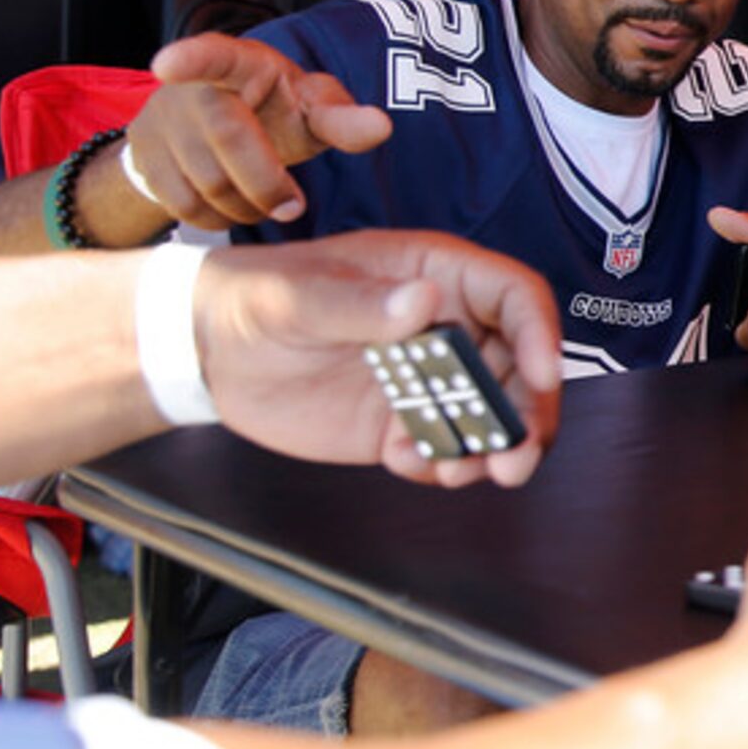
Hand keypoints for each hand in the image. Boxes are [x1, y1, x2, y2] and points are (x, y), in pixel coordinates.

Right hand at [126, 33, 392, 229]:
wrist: (215, 129)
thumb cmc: (275, 112)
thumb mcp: (312, 108)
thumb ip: (342, 117)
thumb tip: (380, 126)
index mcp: (238, 64)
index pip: (214, 55)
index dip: (191, 58)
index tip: (167, 64)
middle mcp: (189, 89)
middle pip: (228, 139)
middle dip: (267, 182)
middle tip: (293, 205)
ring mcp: (159, 122)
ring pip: (205, 181)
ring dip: (245, 206)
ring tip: (264, 200)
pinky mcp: (142, 157)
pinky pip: (182, 204)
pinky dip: (216, 218)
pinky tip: (234, 207)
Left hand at [196, 231, 562, 487]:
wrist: (206, 350)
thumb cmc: (254, 299)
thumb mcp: (299, 297)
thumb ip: (361, 304)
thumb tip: (424, 301)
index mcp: (434, 276)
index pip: (514, 297)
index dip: (538, 334)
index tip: (541, 376)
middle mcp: (444, 326)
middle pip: (518, 367)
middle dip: (527, 413)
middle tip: (517, 458)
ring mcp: (426, 377)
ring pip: (490, 413)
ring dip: (493, 447)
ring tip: (467, 472)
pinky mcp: (401, 421)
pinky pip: (443, 445)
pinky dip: (440, 463)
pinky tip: (406, 462)